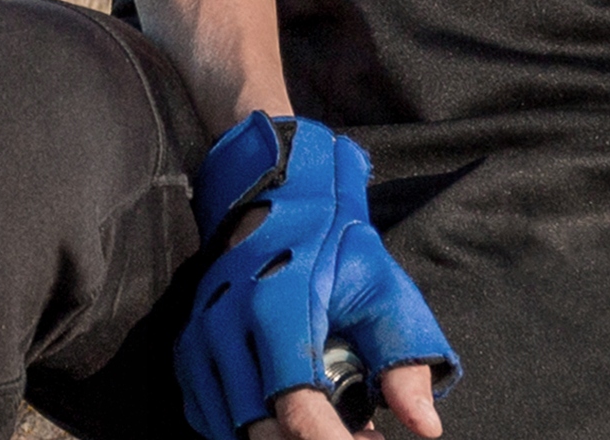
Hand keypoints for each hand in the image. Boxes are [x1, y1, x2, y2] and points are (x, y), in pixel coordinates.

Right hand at [176, 115, 457, 439]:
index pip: (295, 402)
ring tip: (336, 431)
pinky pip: (211, 419)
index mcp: (279, 305)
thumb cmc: (334, 240)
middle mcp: (227, 327)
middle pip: (261, 426)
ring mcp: (198, 343)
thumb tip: (425, 425)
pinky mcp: (185, 355)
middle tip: (360, 439)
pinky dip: (249, 430)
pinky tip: (290, 422)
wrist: (275, 193)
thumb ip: (403, 351)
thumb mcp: (380, 281)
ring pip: (233, 429)